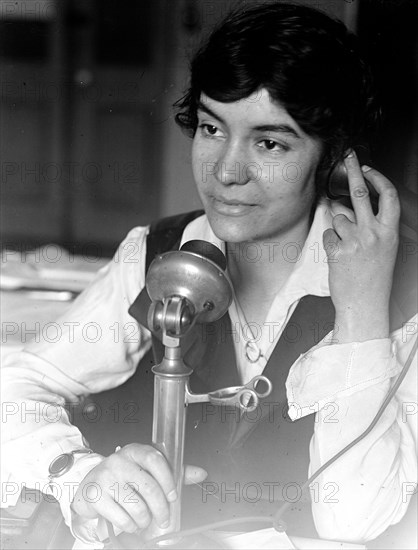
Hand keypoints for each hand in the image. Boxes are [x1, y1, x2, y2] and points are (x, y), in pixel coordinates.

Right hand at [70, 443, 206, 533]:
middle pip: (148, 487)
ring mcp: (106, 477)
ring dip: (145, 520)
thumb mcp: (146, 470)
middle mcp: (119, 461)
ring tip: (144, 520)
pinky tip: (131, 522)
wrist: (89, 485)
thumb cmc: (123, 477)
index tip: (173, 495)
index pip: (155, 460)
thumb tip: (201, 473)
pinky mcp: (95, 495)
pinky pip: (121, 518)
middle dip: (161, 509)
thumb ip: (173, 472)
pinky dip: (130, 525)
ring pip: (136, 506)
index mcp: (135, 451)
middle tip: (164, 519)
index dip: (168, 479)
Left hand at [323, 151, 399, 342]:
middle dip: (354, 170)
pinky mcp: (337, 250)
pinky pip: (328, 234)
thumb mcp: (384, 249)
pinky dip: (330, 243)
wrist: (364, 303)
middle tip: (349, 156)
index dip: (378, 178)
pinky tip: (339, 257)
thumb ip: (374, 227)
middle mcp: (373, 233)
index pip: (388, 196)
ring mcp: (354, 240)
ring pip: (338, 217)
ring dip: (339, 228)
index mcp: (389, 232)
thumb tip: (353, 206)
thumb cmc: (374, 277)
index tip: (368, 169)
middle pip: (361, 193)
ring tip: (348, 249)